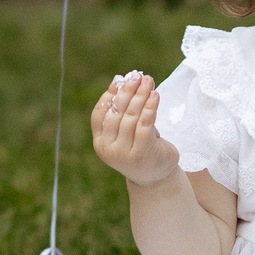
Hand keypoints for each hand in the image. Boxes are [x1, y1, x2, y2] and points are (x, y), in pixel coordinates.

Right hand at [91, 71, 181, 188]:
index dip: (109, 95)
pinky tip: (155, 95)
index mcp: (100, 142)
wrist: (155, 178)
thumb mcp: (126, 132)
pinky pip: (145, 124)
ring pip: (131, 116)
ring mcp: (124, 152)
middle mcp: (108, 149)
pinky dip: (150, 107)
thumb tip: (121, 80)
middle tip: (137, 76)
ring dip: (140, 96)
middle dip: (127, 91)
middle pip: (116, 113)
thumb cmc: (141, 149)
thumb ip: (122, 112)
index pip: (99, 114)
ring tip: (148, 81)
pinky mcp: (143, 152)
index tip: (120, 80)